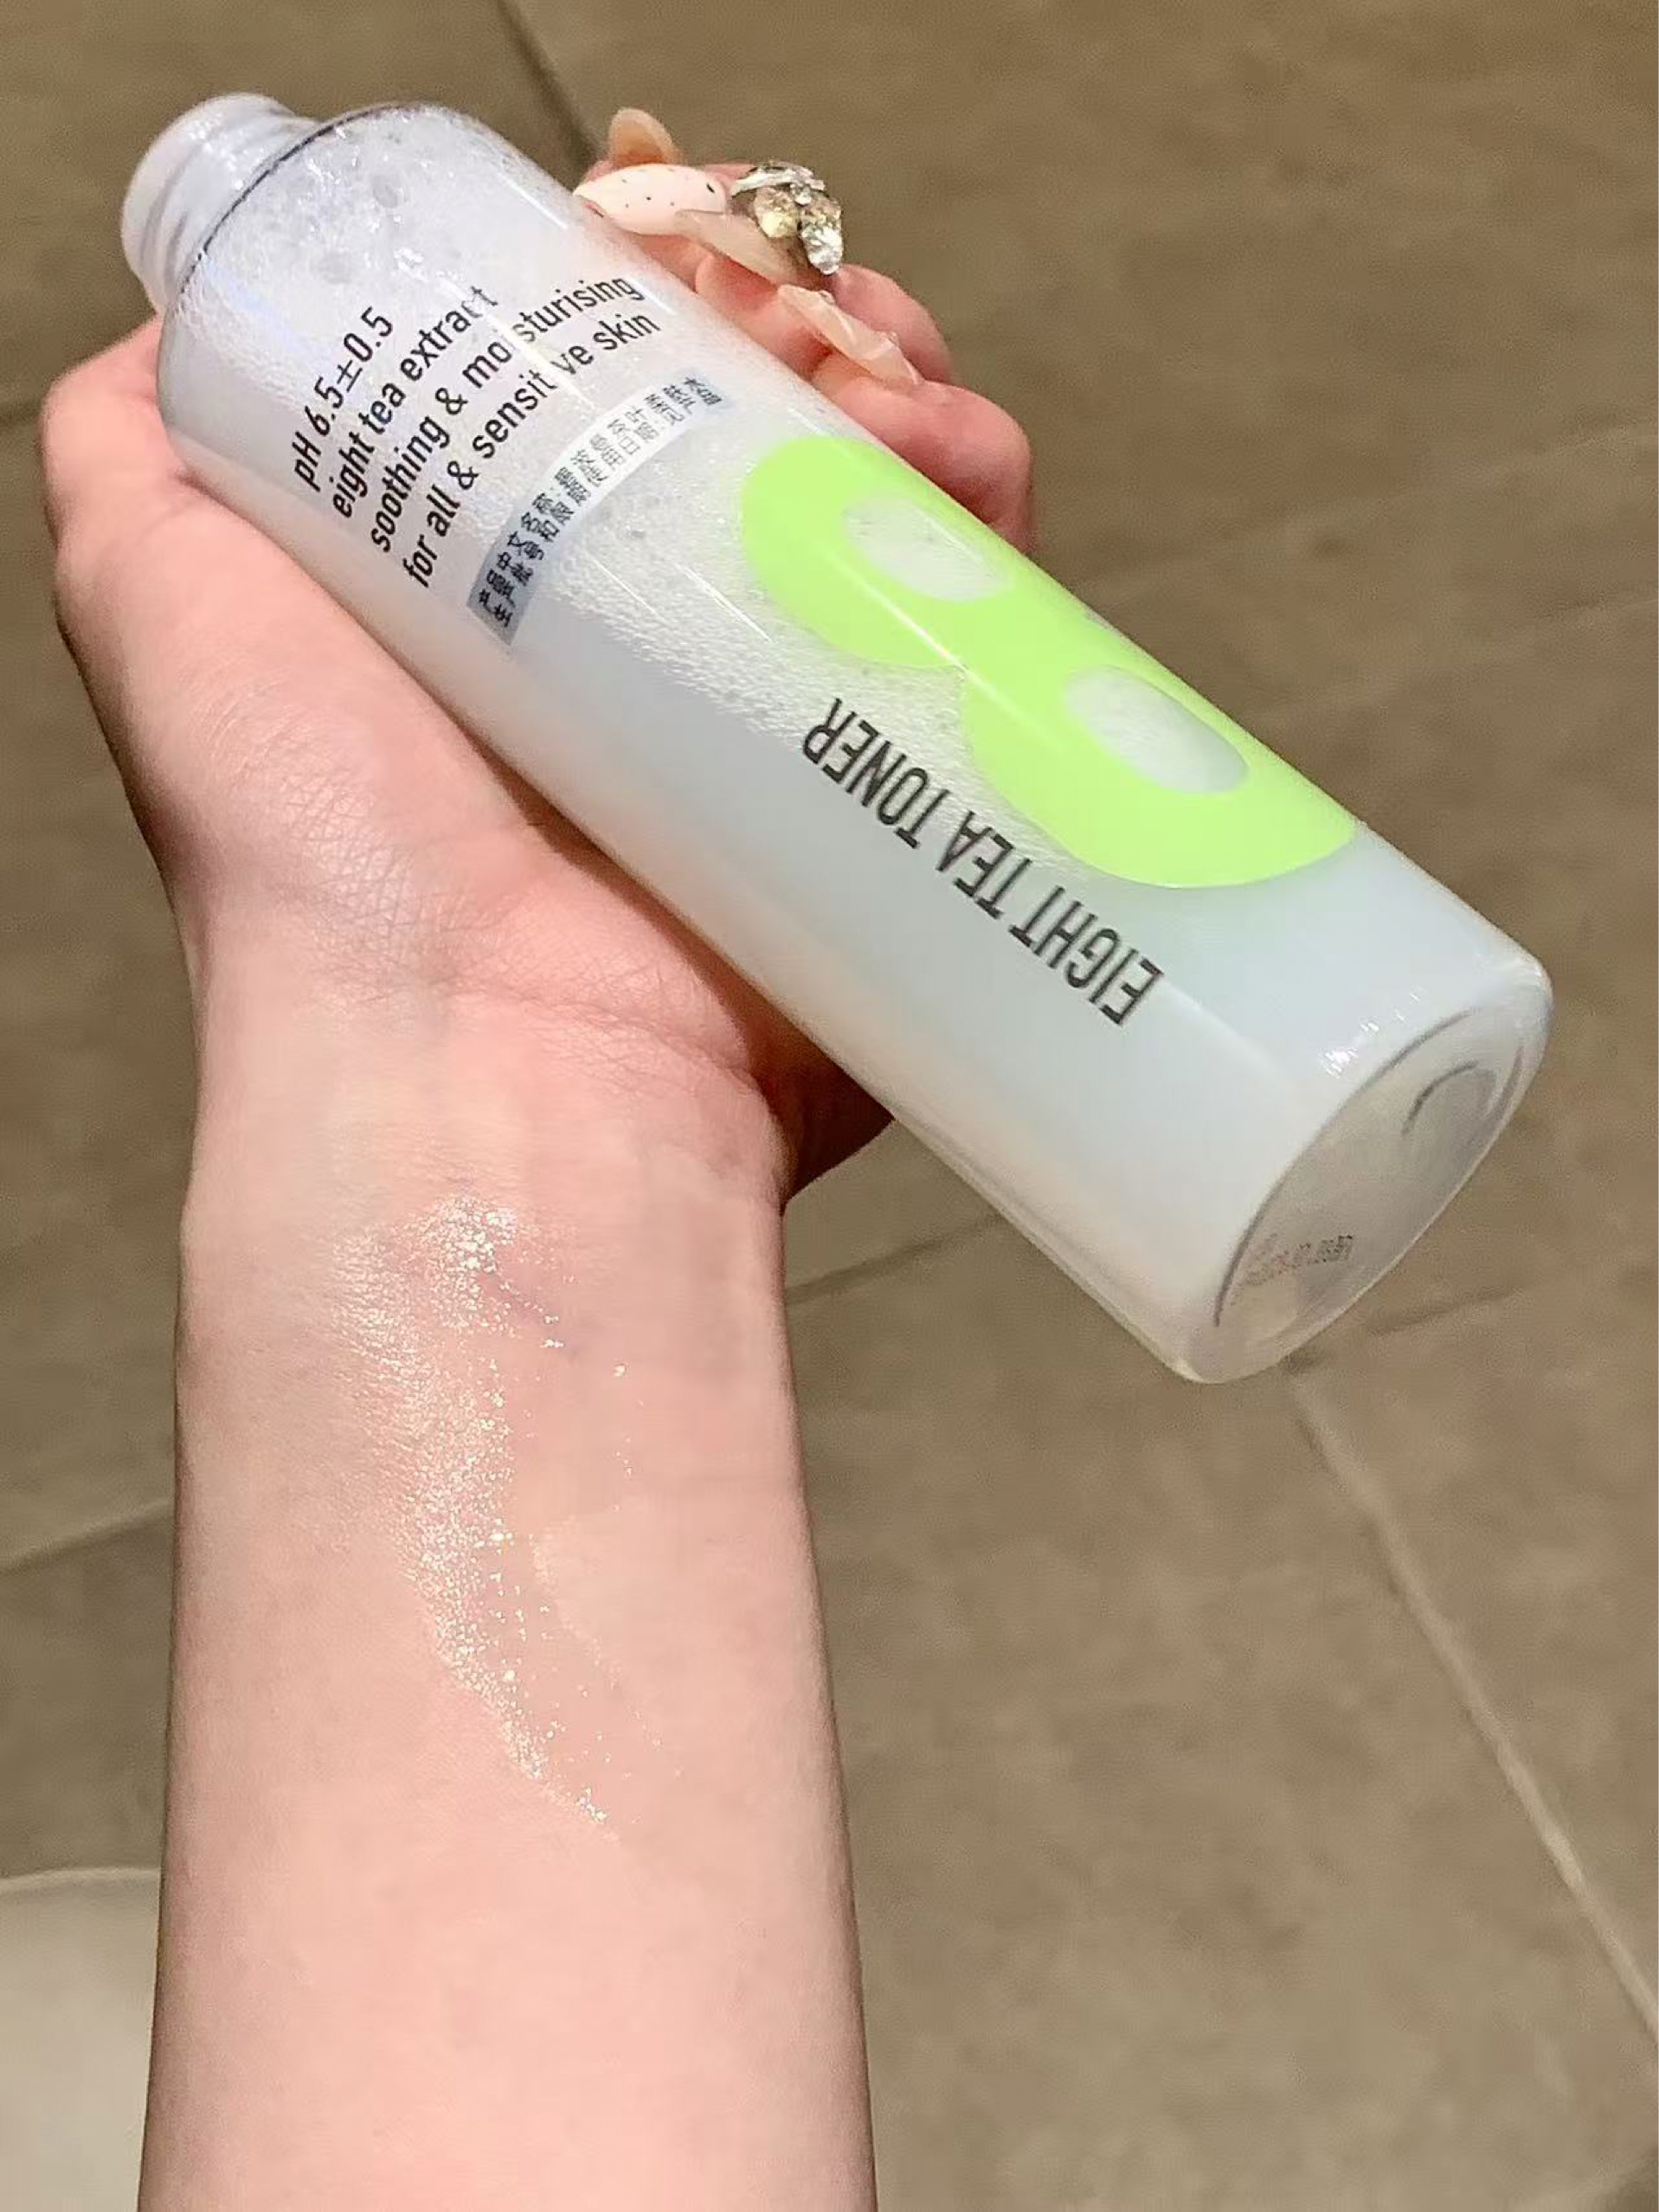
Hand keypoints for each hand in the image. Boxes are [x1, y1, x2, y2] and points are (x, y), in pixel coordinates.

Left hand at [41, 157, 1032, 1196]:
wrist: (476, 1056)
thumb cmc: (310, 835)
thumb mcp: (158, 595)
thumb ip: (142, 446)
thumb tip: (192, 312)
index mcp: (510, 595)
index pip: (618, 381)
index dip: (665, 284)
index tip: (680, 243)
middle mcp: (652, 653)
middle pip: (771, 426)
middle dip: (811, 326)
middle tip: (805, 320)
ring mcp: (780, 728)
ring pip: (889, 506)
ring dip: (912, 398)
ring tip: (894, 397)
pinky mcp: (895, 801)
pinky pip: (984, 632)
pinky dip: (993, 517)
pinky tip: (963, 477)